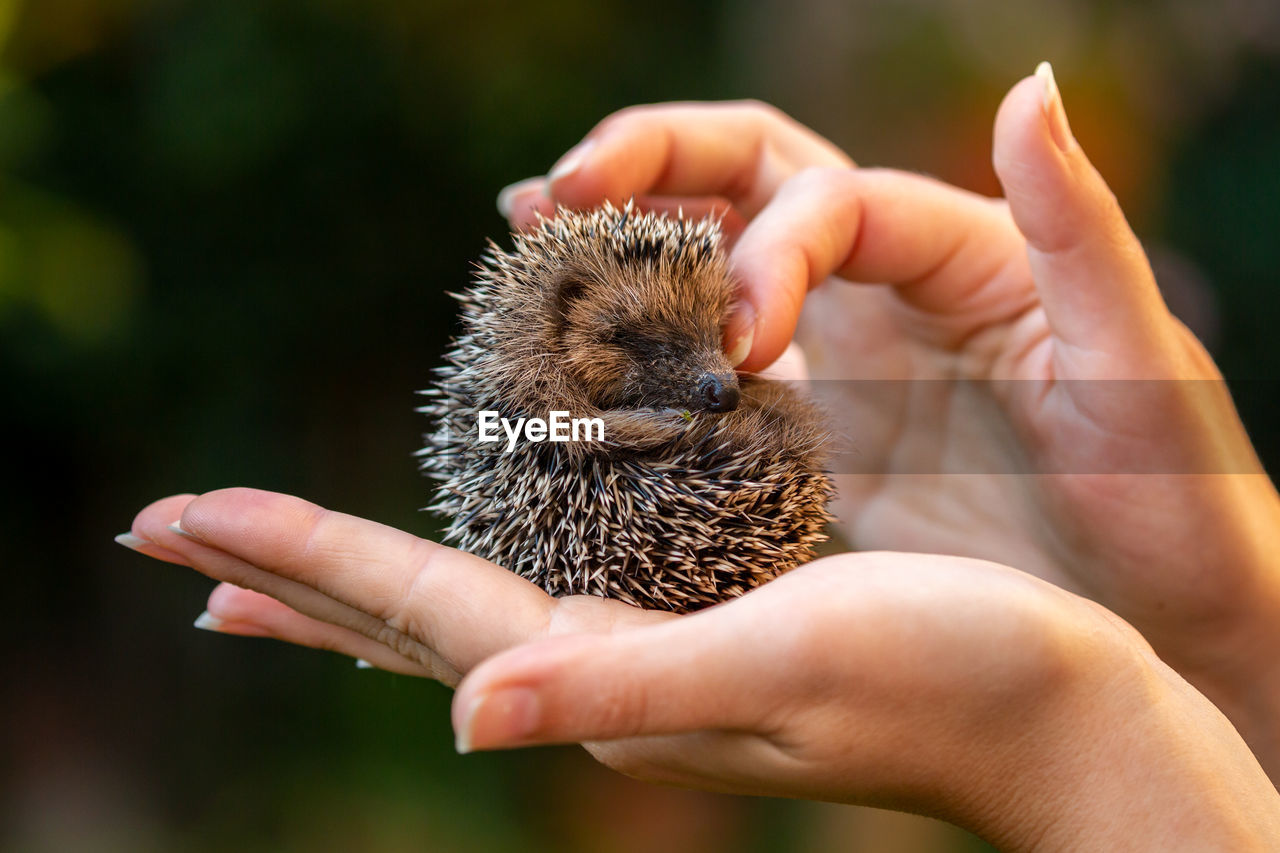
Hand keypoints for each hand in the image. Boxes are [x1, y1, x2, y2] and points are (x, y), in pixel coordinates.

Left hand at [121, 487, 1279, 848]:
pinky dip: (469, 570)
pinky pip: (543, 591)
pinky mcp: (699, 627)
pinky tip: (460, 561)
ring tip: (269, 567)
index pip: (415, 610)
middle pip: (404, 620)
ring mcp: (650, 659)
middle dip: (285, 572)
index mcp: (614, 676)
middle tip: (170, 534)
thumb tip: (467, 715)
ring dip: (356, 579)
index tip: (177, 516)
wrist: (1058, 709)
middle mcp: (611, 678)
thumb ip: (632, 690)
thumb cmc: (955, 680)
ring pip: (458, 609)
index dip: (295, 556)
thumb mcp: (794, 668)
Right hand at [495, 70, 1279, 772]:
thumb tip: (1028, 85)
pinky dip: (639, 352)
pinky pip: (705, 371)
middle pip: (744, 177)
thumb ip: (1079, 227)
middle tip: (556, 198)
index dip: (766, 250)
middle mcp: (884, 283)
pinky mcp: (809, 433)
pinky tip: (575, 357)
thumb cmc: (1174, 495)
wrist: (1161, 618)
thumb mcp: (1137, 358)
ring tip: (530, 243)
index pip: (826, 200)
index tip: (743, 345)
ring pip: (706, 260)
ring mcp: (839, 354)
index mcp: (957, 248)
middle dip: (647, 169)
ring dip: (621, 241)